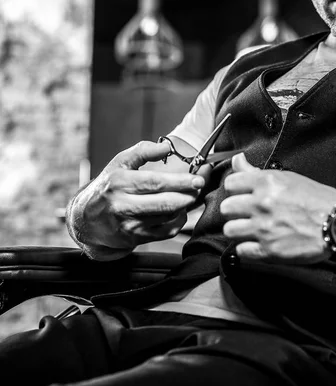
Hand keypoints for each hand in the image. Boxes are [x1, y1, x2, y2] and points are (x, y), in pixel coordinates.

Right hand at [67, 141, 209, 258]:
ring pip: (167, 217)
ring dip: (184, 206)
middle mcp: (122, 205)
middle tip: (198, 187)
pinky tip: (178, 211)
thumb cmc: (108, 187)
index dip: (180, 181)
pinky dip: (177, 221)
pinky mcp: (134, 239)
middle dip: (187, 195)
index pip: (155, 182)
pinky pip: (166, 232)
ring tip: (188, 196)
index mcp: (119, 182)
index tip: (197, 179)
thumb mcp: (119, 163)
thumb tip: (166, 147)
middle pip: (164, 203)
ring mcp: (128, 225)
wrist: (87, 220)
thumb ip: (143, 151)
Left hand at [221, 153, 335, 262]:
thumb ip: (256, 171)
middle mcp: (262, 204)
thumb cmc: (315, 198)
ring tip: (249, 229)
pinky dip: (247, 249)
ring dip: (238, 231)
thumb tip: (238, 160)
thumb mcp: (287, 177)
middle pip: (226, 208)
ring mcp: (264, 228)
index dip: (235, 190)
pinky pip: (242, 251)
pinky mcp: (270, 250)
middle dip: (234, 211)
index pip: (230, 183)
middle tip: (245, 214)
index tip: (241, 195)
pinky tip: (256, 244)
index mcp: (266, 182)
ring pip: (229, 230)